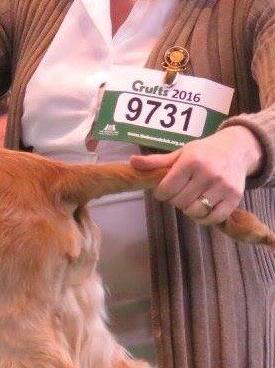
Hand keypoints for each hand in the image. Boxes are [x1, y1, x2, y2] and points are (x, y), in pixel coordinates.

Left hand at [130, 126, 262, 224]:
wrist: (236, 150)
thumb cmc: (202, 152)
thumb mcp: (179, 153)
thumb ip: (156, 161)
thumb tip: (132, 161)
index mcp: (191, 161)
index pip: (166, 189)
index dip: (161, 193)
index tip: (165, 189)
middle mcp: (208, 173)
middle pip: (179, 202)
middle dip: (175, 200)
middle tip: (180, 193)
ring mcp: (223, 186)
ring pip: (195, 211)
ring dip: (188, 210)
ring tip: (190, 200)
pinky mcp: (234, 198)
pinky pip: (213, 218)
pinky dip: (204, 218)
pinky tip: (202, 208)